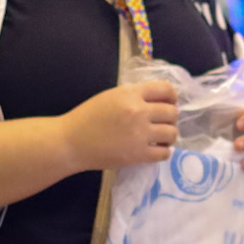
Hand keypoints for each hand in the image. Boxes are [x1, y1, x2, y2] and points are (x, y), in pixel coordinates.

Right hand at [62, 80, 179, 170]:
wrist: (71, 142)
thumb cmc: (87, 118)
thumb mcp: (110, 96)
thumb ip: (134, 96)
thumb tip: (157, 101)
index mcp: (131, 94)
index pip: (165, 89)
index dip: (172, 96)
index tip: (170, 103)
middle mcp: (139, 111)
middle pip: (172, 112)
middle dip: (170, 118)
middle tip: (162, 123)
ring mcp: (140, 134)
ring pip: (172, 133)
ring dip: (169, 135)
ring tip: (160, 138)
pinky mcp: (138, 155)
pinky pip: (164, 153)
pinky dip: (163, 152)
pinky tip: (156, 150)